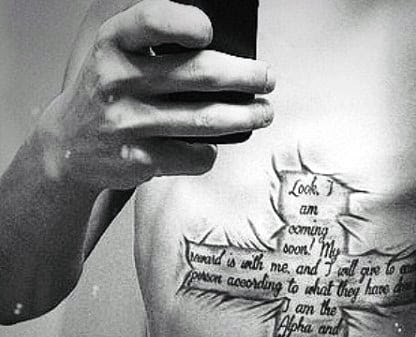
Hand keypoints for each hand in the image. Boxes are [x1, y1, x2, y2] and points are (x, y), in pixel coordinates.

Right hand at [38, 0, 274, 190]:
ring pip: (205, 119)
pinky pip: (195, 155)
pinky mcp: (140, 159)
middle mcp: (118, 81)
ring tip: (263, 113)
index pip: (150, 20)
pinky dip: (212, 152)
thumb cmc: (107, 94)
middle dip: (244, 76)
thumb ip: (153, 42)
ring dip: (245, 117)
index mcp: (113, 45)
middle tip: (267, 79)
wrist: (71, 145)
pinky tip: (215, 146)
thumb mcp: (115, 54)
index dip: (184, 23)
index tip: (210, 32)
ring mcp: (129, 123)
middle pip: (197, 74)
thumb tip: (219, 46)